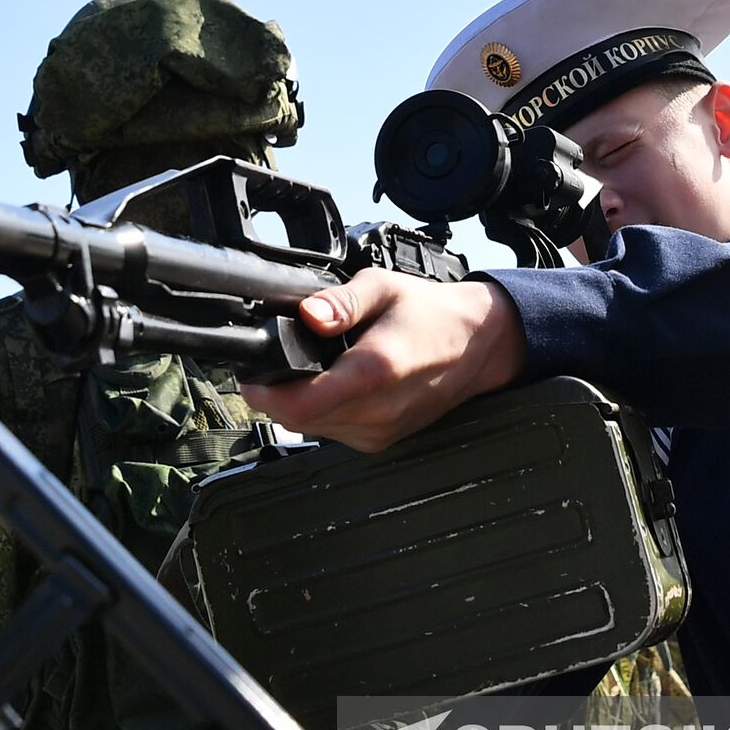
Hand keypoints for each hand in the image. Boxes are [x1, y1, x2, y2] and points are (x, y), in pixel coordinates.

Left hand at [242, 269, 525, 451]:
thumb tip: (306, 315)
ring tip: (303, 372)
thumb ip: (340, 301)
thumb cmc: (432, 314)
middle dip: (276, 395)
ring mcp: (381, 432)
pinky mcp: (382, 441)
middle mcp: (378, 412)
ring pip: (312, 430)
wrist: (479, 345)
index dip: (264, 393)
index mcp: (374, 372)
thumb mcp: (384, 287)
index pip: (299, 405)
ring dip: (298, 406)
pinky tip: (331, 386)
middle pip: (298, 419)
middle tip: (270, 366)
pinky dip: (321, 413)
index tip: (251, 376)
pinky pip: (333, 433)